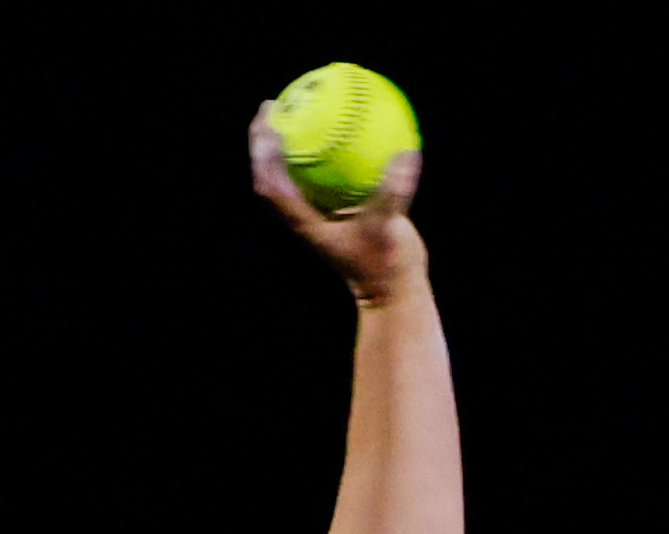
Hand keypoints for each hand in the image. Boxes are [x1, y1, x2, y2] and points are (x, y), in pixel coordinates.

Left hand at [246, 107, 425, 294]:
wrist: (392, 292)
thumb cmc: (386, 266)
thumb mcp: (391, 229)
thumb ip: (395, 194)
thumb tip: (405, 154)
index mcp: (305, 222)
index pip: (271, 184)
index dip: (264, 153)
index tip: (267, 122)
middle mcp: (305, 216)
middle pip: (272, 173)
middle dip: (265, 140)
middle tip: (272, 105)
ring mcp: (319, 214)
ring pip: (294, 173)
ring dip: (289, 143)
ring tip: (296, 109)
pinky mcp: (337, 212)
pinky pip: (324, 174)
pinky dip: (325, 151)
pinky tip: (344, 127)